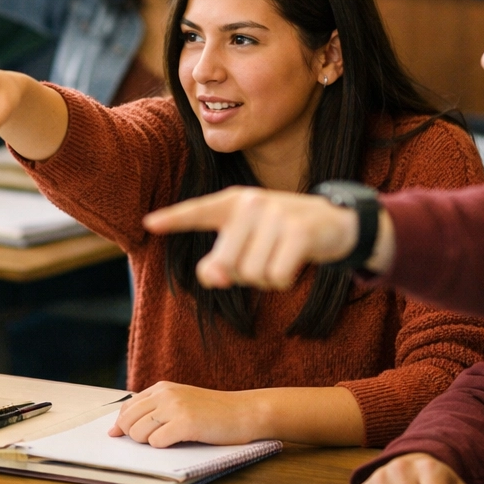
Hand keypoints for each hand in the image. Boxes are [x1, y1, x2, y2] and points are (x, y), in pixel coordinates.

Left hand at [109, 382, 261, 447]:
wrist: (244, 412)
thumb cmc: (213, 412)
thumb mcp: (181, 401)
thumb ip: (155, 409)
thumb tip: (121, 428)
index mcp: (162, 388)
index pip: (127, 406)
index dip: (121, 424)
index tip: (118, 435)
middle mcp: (165, 394)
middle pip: (127, 420)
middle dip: (132, 435)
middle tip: (149, 441)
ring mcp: (174, 408)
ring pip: (138, 432)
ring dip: (148, 442)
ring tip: (168, 439)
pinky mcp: (185, 424)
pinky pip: (156, 441)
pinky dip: (162, 446)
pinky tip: (177, 441)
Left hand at [143, 187, 359, 289]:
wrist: (335, 223)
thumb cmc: (280, 235)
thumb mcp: (248, 244)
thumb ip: (219, 263)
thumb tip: (211, 278)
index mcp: (232, 202)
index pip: (198, 211)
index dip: (173, 219)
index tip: (148, 224)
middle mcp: (250, 203)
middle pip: (225, 264)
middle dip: (241, 274)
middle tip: (262, 258)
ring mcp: (275, 215)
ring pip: (251, 275)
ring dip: (265, 279)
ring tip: (280, 257)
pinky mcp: (298, 232)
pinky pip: (276, 277)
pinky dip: (283, 281)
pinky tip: (295, 262)